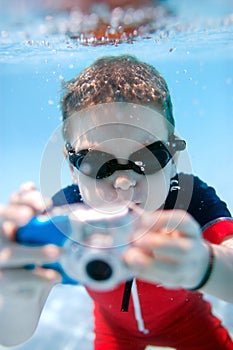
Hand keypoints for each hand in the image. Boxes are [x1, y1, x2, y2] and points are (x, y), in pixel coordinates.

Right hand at [0, 182, 60, 345]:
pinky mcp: (2, 282)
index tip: (47, 202)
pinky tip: (56, 277)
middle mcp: (0, 239)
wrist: (22, 300)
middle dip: (13, 212)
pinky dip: (38, 277)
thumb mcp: (41, 244)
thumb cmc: (34, 265)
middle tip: (30, 216)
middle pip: (0, 217)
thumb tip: (63, 213)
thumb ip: (48, 228)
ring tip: (59, 253)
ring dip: (36, 252)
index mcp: (10, 224)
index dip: (26, 198)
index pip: (14, 202)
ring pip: (9, 253)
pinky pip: (15, 278)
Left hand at [123, 210, 209, 288]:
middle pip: (181, 248)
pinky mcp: (176, 281)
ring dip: (148, 263)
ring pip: (173, 270)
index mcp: (191, 230)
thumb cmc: (175, 240)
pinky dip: (144, 273)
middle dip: (157, 244)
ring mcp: (187, 268)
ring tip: (130, 255)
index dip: (163, 220)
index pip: (183, 222)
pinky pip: (161, 279)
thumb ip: (152, 222)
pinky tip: (132, 266)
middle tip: (135, 239)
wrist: (194, 263)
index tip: (143, 220)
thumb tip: (134, 216)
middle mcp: (193, 249)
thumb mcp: (169, 226)